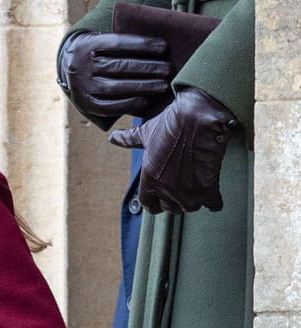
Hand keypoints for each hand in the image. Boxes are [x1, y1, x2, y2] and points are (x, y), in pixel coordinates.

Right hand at [57, 31, 172, 122]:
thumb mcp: (101, 39)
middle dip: (147, 67)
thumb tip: (158, 43)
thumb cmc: (98, 51)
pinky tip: (145, 101)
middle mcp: (81, 66)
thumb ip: (123, 40)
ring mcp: (82, 86)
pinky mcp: (86, 103)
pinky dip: (128, 104)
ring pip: (115, 87)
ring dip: (142, 86)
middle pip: (119, 66)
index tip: (163, 47)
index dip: (142, 44)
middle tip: (168, 69)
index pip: (117, 42)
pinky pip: (108, 107)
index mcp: (86, 45)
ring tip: (163, 85)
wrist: (68, 67)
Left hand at [109, 87, 237, 212]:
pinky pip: (213, 205)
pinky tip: (214, 193)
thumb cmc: (171, 124)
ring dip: (195, 199)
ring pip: (191, 207)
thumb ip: (129, 140)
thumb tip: (112, 137)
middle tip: (184, 187)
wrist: (197, 119)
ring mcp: (186, 192)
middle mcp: (165, 190)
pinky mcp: (208, 189)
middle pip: (171, 208)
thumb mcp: (146, 133)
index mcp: (149, 179)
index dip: (157, 202)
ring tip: (198, 186)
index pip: (149, 205)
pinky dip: (215, 201)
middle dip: (177, 200)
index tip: (164, 198)